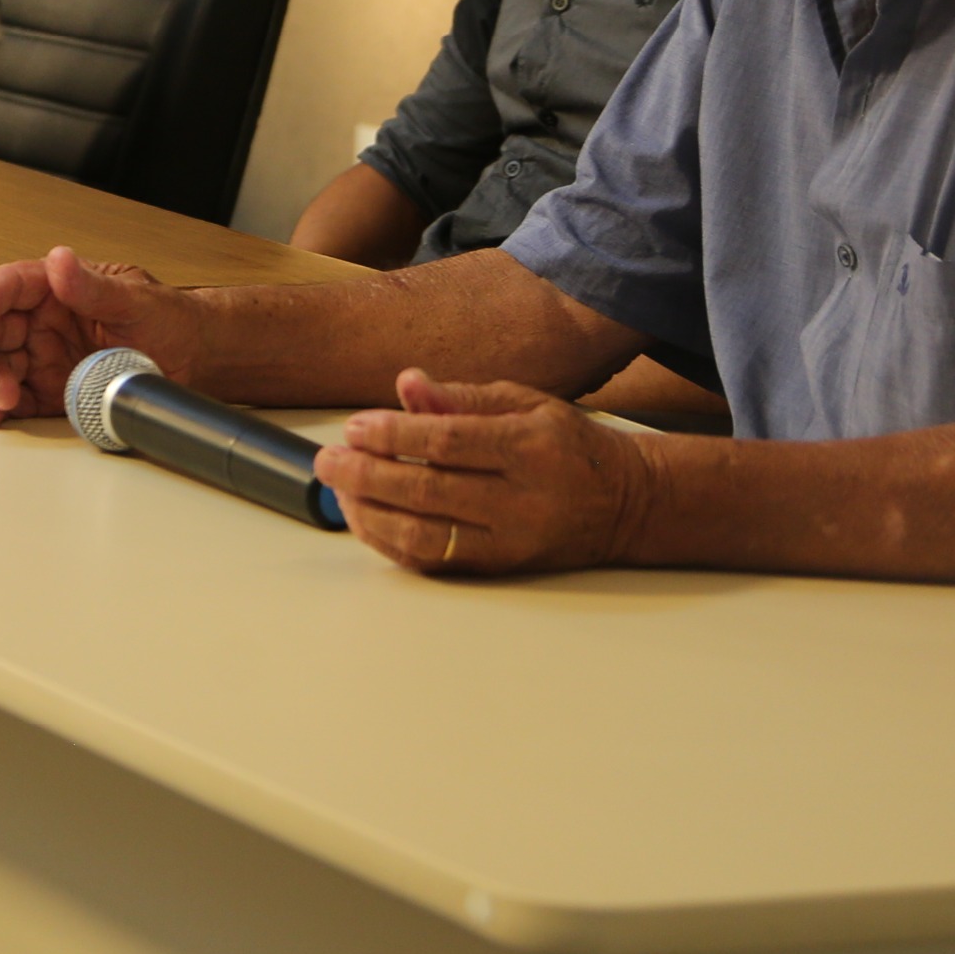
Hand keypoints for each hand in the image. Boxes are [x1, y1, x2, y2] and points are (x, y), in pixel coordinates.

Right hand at [0, 246, 204, 427]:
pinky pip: (16, 401)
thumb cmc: (170, 319)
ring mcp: (44, 359)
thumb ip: (93, 286)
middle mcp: (43, 322)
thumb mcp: (136, 299)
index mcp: (59, 288)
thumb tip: (58, 260)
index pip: (12, 286)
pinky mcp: (51, 394)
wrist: (197, 361)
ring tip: (0, 399)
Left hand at [315, 373, 662, 576]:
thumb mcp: (525, 402)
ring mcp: (511, 541)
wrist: (626, 503)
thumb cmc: (568, 444)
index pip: (450, 441)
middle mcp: (522, 499)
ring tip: (339, 491)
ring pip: (426, 535)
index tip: (356, 427)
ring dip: (371, 514)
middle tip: (328, 461)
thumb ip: (462, 397)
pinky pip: (435, 561)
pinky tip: (366, 519)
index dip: (395, 434)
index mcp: (530, 446)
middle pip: (430, 491)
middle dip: (367, 476)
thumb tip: (407, 385)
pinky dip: (392, 542)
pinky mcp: (501, 569)